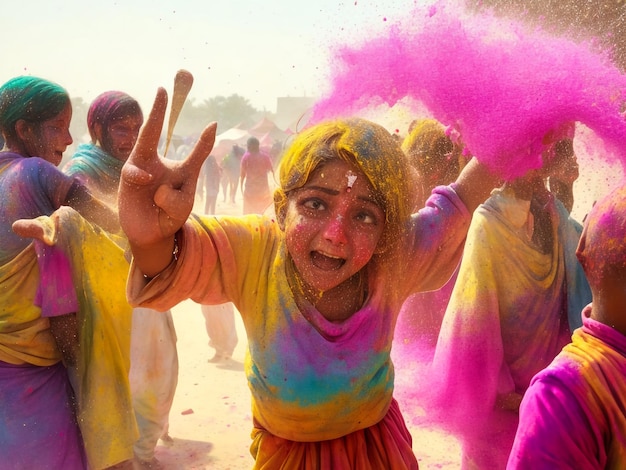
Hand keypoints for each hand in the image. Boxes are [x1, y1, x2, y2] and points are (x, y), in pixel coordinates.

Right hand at [118, 87, 215, 274]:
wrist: (152, 233)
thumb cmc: (170, 215)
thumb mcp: (182, 207)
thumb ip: (176, 198)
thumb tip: (158, 185)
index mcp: (180, 169)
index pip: (195, 152)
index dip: (204, 141)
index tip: (213, 124)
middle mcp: (159, 163)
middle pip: (155, 133)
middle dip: (157, 110)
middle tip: (161, 90)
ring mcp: (141, 169)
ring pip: (142, 145)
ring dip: (147, 160)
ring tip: (155, 183)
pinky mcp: (128, 179)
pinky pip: (133, 171)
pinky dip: (141, 175)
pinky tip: (145, 179)